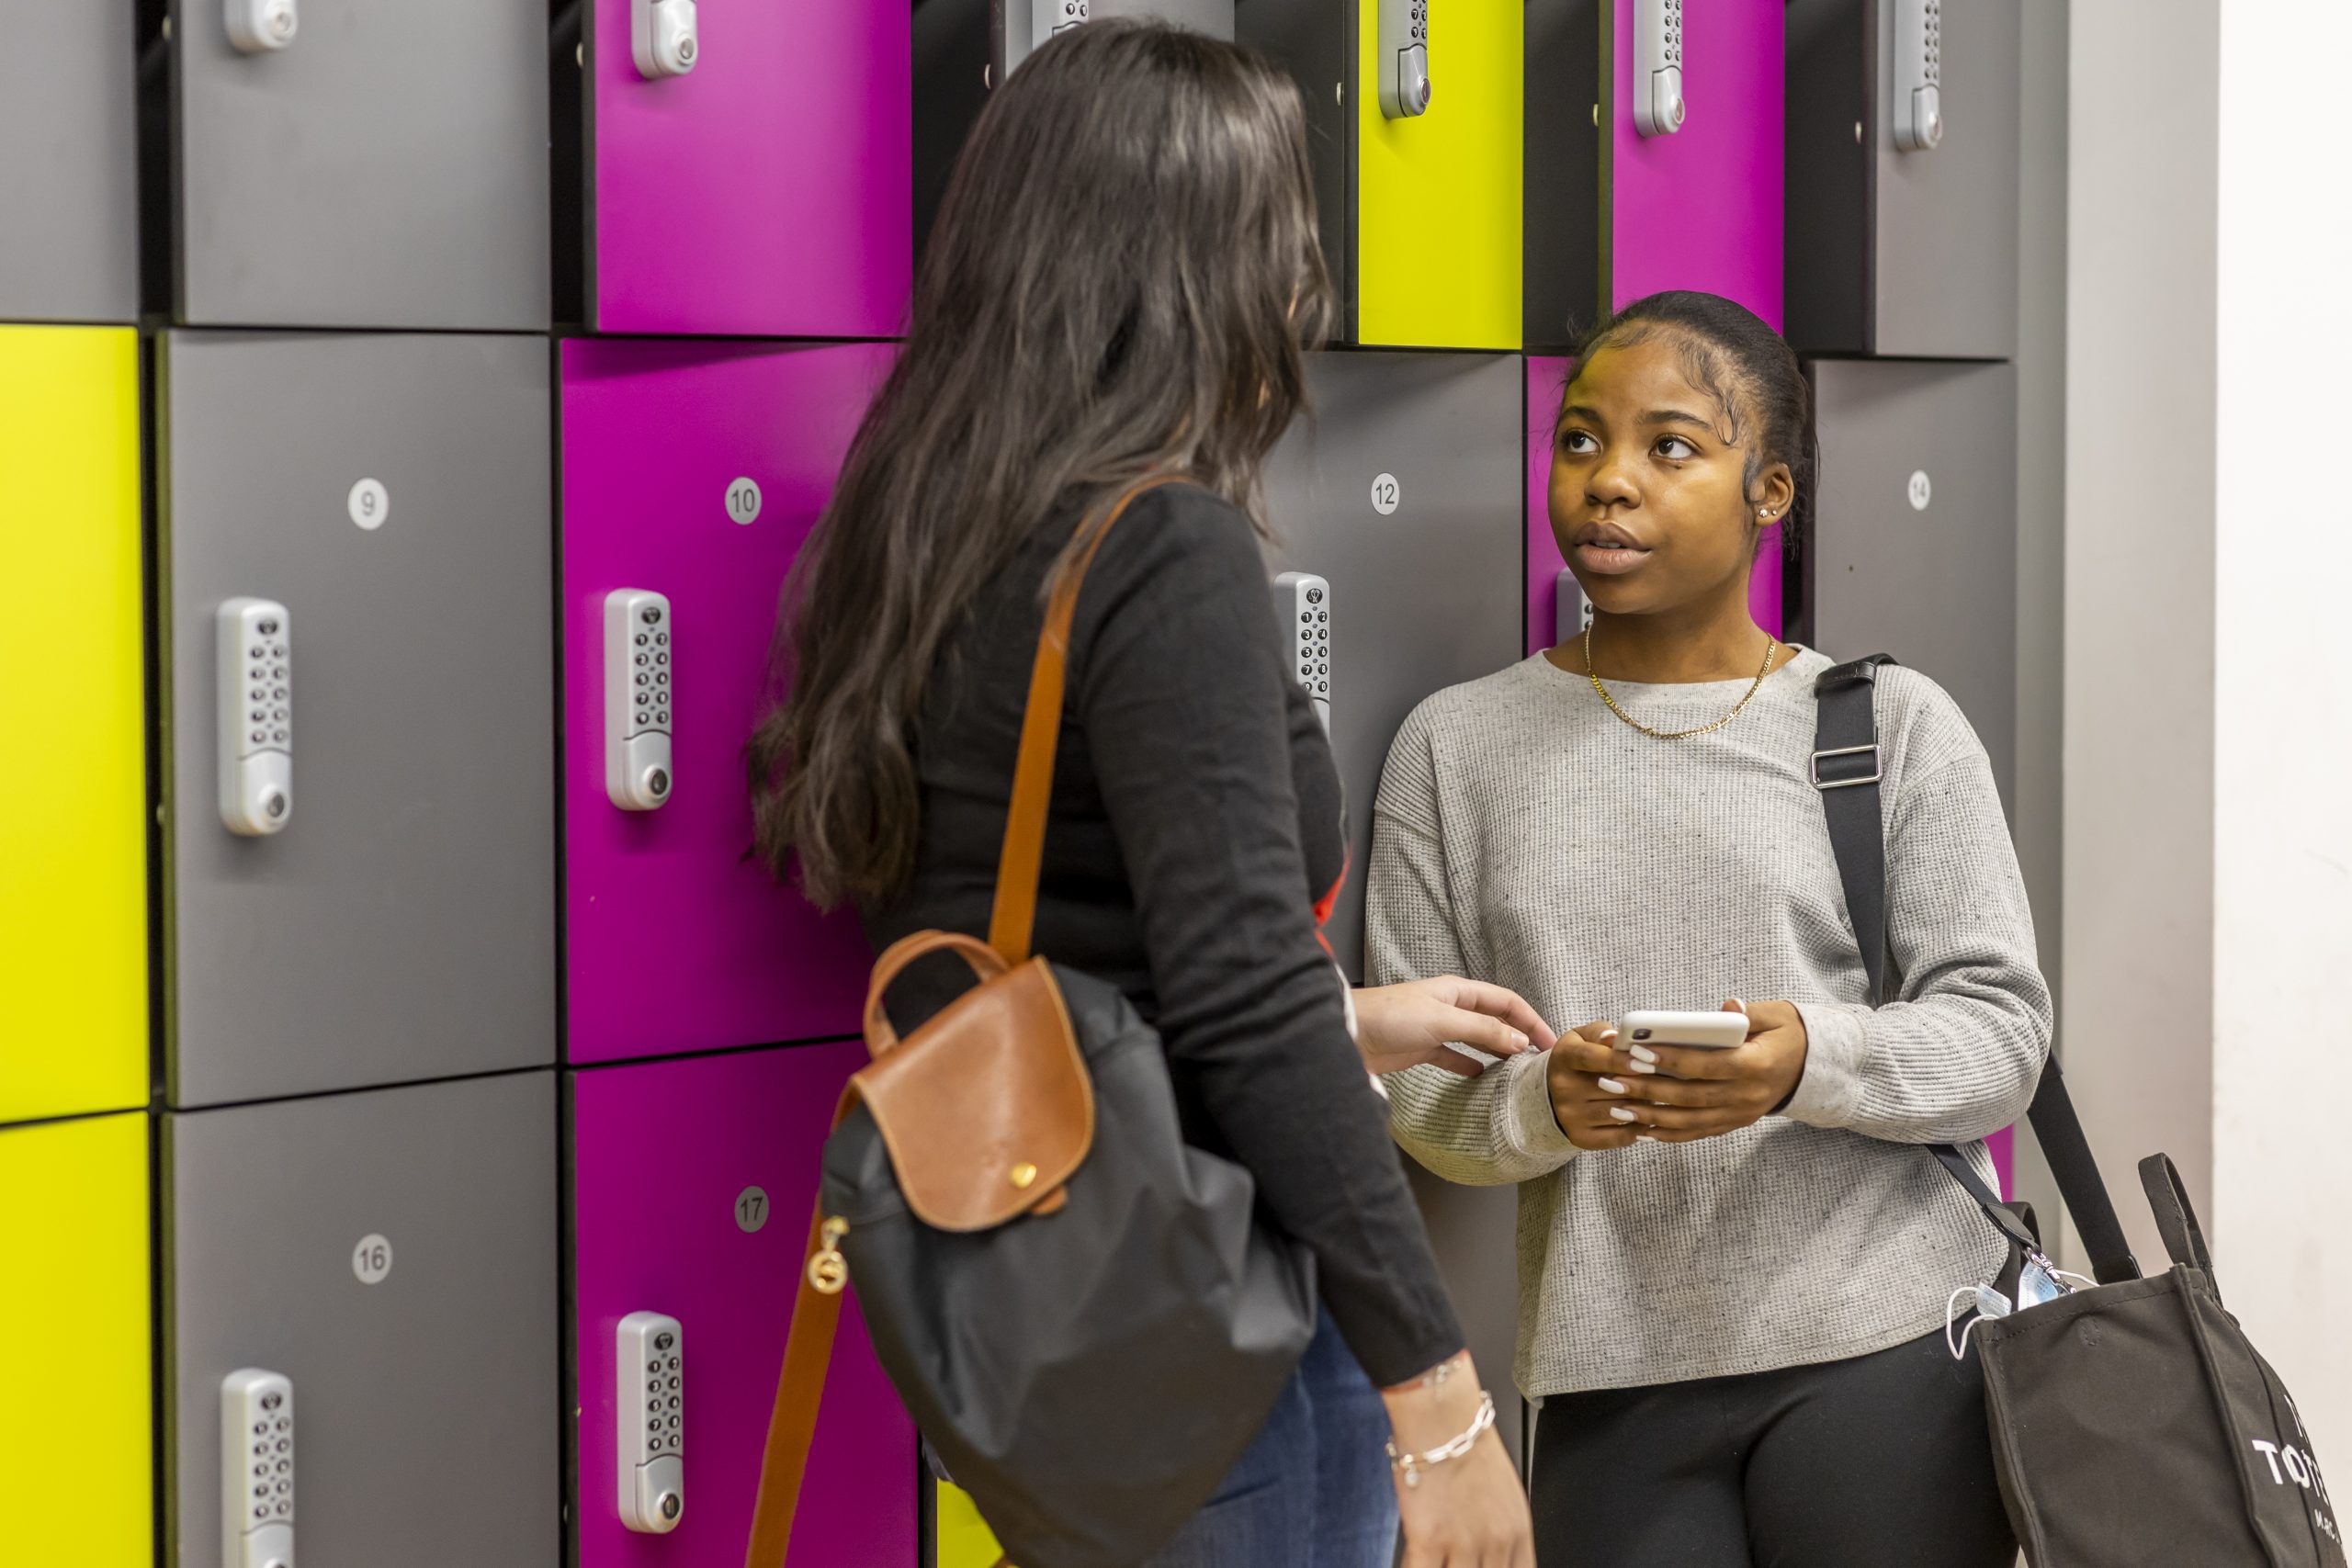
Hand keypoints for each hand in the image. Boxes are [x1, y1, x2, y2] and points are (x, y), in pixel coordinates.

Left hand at [1352, 977, 1557, 1077]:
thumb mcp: (1441, 1020)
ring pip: (1478, 1038)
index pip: (1507, 1002)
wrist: (1347, 1032)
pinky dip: (1471, 1065)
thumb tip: (1519, 1041)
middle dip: (1519, 1035)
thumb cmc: (1391, 1017)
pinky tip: (1483, 1076)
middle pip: (1495, 1019)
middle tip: (1542, 1060)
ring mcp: (1437, 1028)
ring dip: (1499, 1050)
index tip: (1551, 1043)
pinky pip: (1455, 1057)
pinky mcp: (1422, 1049)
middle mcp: (1451, 1007)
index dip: (1531, 1020)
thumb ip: (1482, 1030)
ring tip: (1520, 1069)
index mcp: (1458, 991)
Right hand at [1381, 1353, 1536, 1567]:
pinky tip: (1413, 1560)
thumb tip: (1489, 1554)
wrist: (1442, 1417)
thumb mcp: (1505, 1492)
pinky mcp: (1428, 1539)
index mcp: (1517, 1531)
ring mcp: (1463, 1543)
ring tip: (1435, 1559)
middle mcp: (1495, 1542)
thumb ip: (1501, 1530)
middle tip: (1456, 1562)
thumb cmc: (1467, 1442)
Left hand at [1548, 1000, 1808, 1146]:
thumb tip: (1728, 1007)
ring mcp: (1740, 1115)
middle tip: (1611, 1080)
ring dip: (1649, 1115)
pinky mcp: (1733, 1124)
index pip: (1707, 1065)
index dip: (1671, 1061)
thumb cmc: (1786, 1034)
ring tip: (1615, 1105)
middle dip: (1646, 1089)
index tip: (1637, 1052)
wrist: (1810, 1068)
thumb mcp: (1776, 1015)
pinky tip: (1639, 1128)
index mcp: (1757, 1066)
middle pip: (1689, 1096)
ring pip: (1688, 1120)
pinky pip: (1696, 1133)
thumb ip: (1749, 1012)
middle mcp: (1747, 1096)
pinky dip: (1667, 1133)